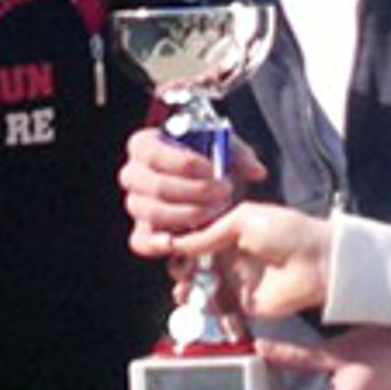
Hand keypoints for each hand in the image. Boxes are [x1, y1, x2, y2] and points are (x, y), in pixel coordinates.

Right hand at [120, 128, 266, 257]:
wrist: (207, 184)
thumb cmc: (211, 160)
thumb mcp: (224, 148)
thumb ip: (241, 155)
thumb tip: (257, 172)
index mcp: (144, 145)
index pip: (153, 153)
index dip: (184, 163)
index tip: (213, 169)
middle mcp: (133, 175)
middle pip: (154, 186)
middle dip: (193, 191)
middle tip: (223, 192)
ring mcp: (136, 204)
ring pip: (151, 213)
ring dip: (187, 215)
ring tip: (217, 210)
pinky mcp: (142, 231)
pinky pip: (141, 242)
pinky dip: (160, 244)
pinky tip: (185, 240)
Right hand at [172, 202, 331, 318]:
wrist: (318, 262)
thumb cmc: (287, 232)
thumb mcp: (244, 219)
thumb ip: (210, 232)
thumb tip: (178, 242)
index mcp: (230, 234)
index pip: (197, 241)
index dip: (181, 247)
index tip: (170, 250)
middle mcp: (232, 259)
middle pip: (195, 268)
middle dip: (182, 271)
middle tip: (182, 272)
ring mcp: (238, 283)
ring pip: (204, 291)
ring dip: (190, 292)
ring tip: (186, 291)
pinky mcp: (247, 307)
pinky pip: (222, 311)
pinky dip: (209, 310)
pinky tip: (204, 304)